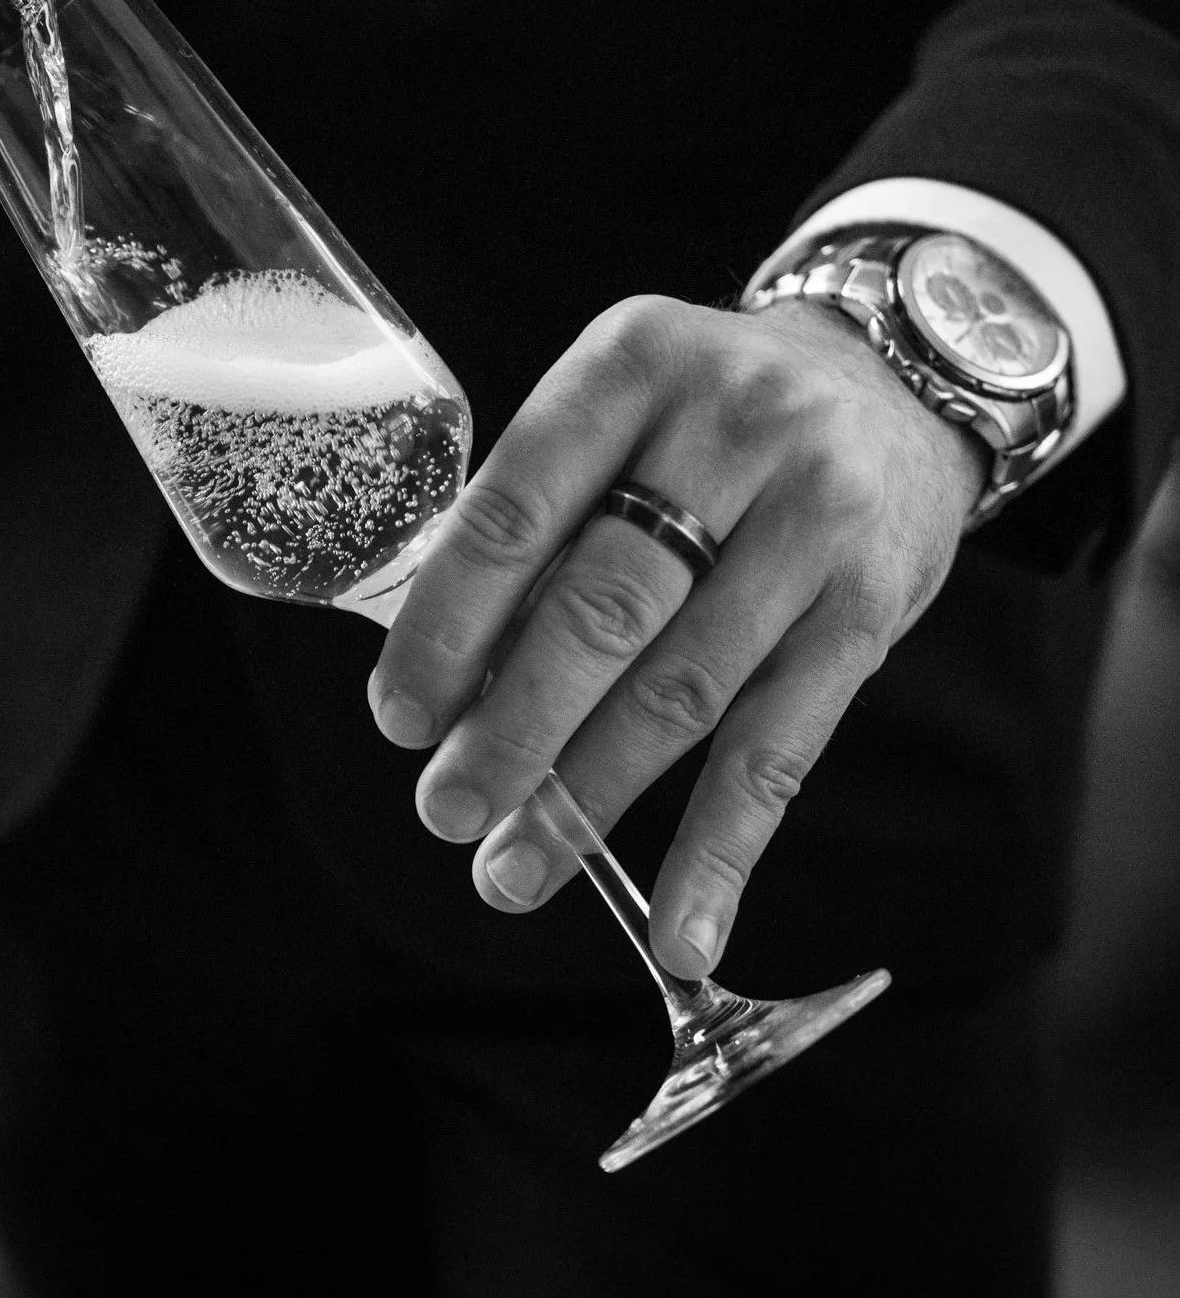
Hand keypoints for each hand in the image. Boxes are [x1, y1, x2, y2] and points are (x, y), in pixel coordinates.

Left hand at [367, 294, 986, 978]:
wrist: (897, 387)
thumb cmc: (712, 423)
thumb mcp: (623, 412)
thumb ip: (542, 520)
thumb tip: (444, 687)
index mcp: (633, 365)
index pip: (515, 509)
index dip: (448, 627)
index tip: (400, 717)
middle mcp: (733, 429)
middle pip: (600, 609)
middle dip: (510, 730)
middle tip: (446, 810)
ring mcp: (814, 519)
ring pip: (682, 691)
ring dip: (588, 801)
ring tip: (514, 871)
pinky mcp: (871, 609)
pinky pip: (780, 749)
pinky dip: (722, 853)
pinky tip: (682, 932)